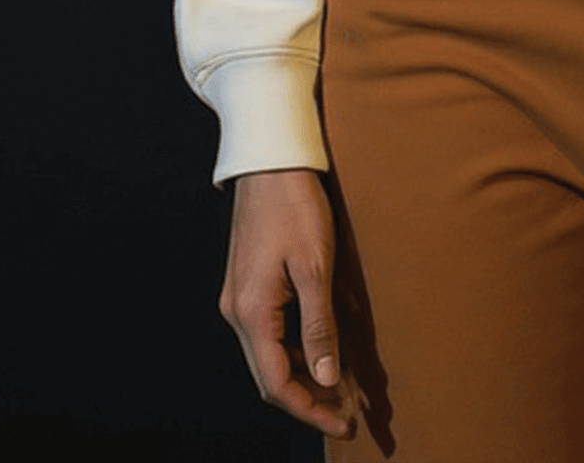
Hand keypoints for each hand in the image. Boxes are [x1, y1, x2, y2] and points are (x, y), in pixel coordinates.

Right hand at [219, 168, 354, 438]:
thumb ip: (319, 324)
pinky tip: (319, 349)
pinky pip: (268, 333)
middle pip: (269, 376)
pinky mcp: (247, 285)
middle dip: (307, 399)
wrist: (268, 161)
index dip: (310, 409)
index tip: (343, 422)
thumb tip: (327, 377)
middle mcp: (236, 312)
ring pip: (268, 356)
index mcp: (251, 313)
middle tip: (346, 412)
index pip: (277, 383)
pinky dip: (293, 350)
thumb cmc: (295, 206)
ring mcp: (238, 299)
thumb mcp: (315, 265)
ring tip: (339, 387)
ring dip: (301, 375)